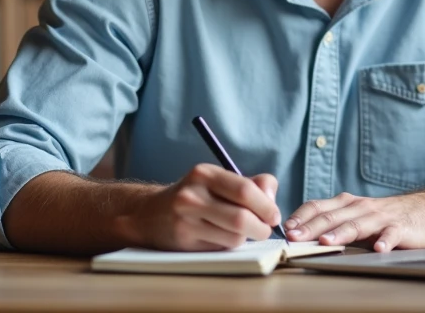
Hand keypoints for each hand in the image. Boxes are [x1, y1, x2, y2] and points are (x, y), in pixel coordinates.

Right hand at [134, 164, 281, 250]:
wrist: (150, 214)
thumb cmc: (196, 196)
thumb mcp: (219, 181)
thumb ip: (252, 184)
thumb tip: (272, 199)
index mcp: (205, 174)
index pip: (245, 190)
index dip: (266, 206)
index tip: (274, 215)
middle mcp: (192, 195)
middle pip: (242, 218)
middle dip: (261, 227)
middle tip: (265, 229)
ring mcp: (185, 220)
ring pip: (234, 237)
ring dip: (245, 238)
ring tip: (240, 232)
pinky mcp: (184, 242)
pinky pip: (221, 249)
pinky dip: (230, 246)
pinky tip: (222, 238)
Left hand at [283, 191, 424, 252]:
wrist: (422, 212)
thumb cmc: (382, 217)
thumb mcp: (354, 215)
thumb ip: (332, 221)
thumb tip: (299, 233)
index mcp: (346, 204)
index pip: (318, 206)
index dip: (302, 216)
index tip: (287, 228)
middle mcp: (360, 207)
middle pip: (332, 216)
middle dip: (311, 227)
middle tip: (296, 238)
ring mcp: (380, 217)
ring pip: (357, 224)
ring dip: (340, 233)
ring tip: (326, 242)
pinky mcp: (399, 228)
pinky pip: (391, 234)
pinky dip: (385, 241)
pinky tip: (379, 249)